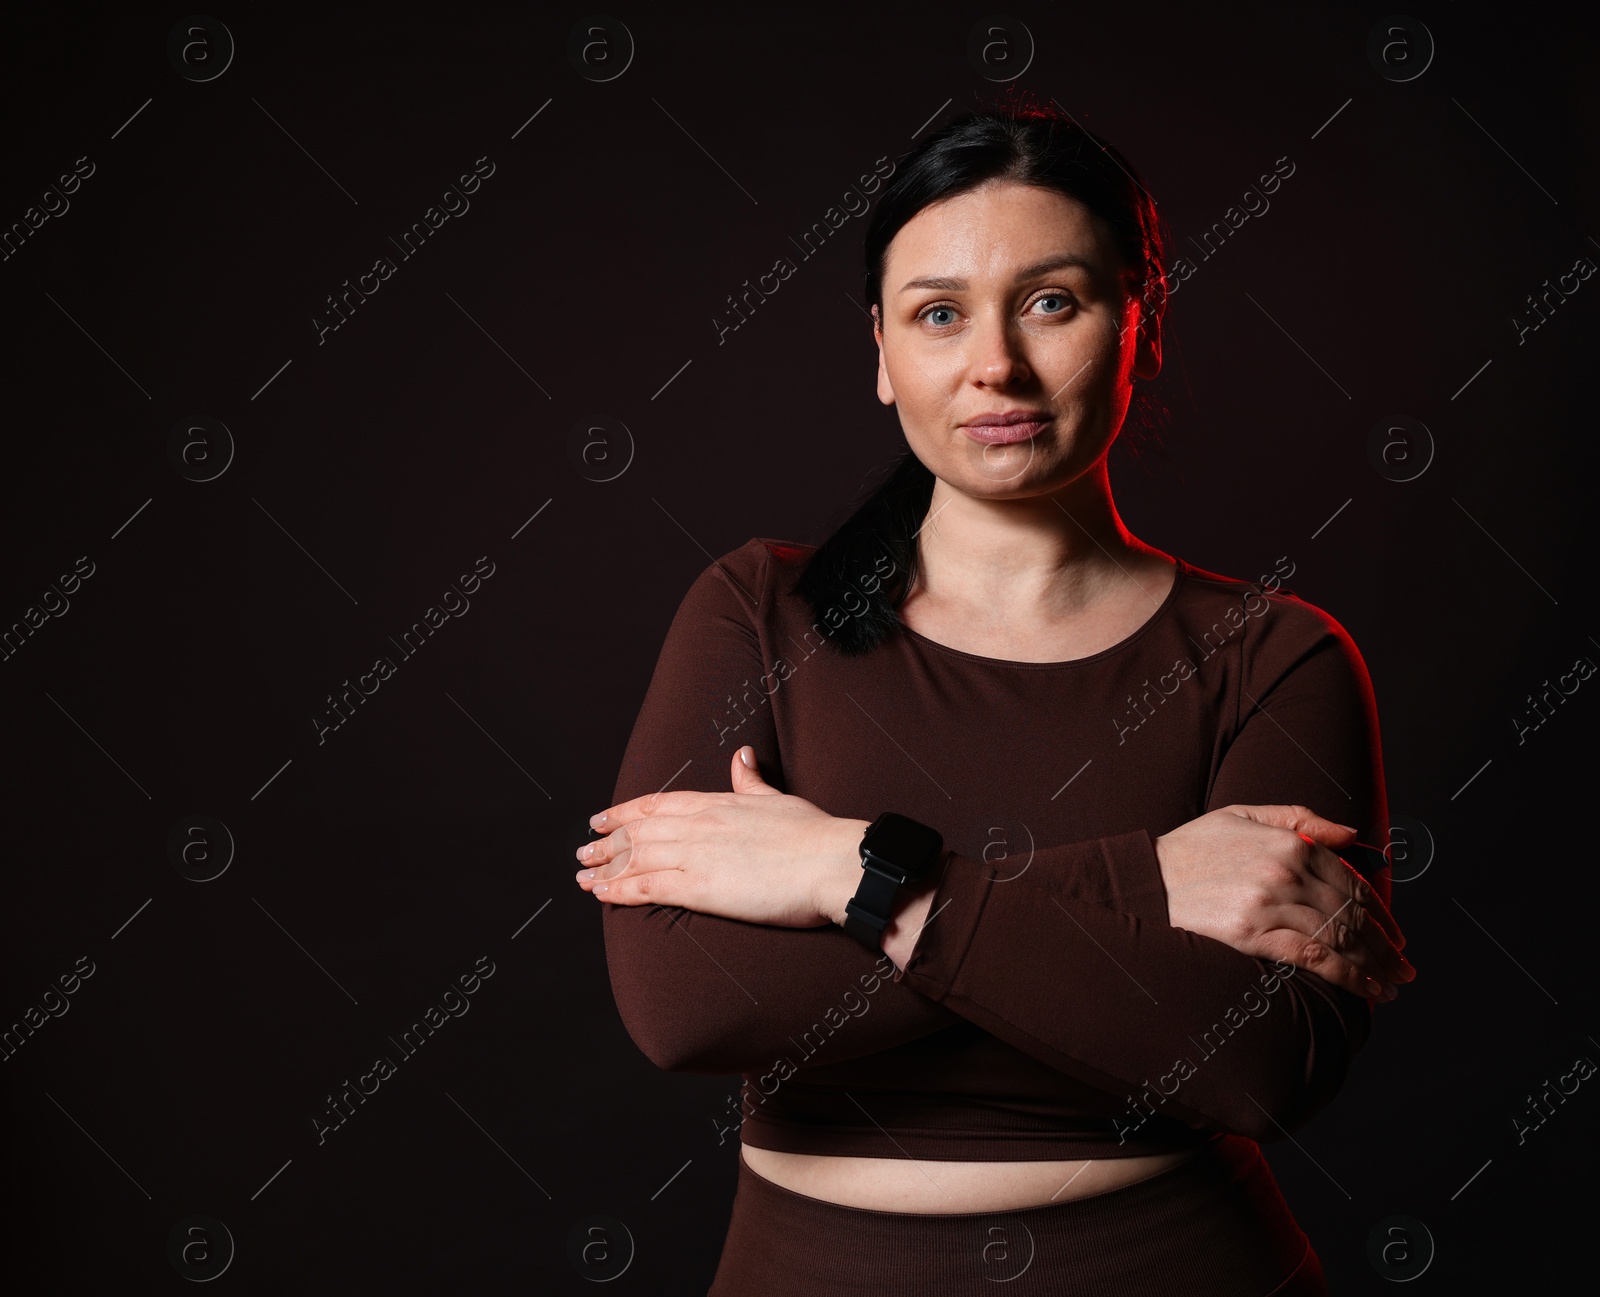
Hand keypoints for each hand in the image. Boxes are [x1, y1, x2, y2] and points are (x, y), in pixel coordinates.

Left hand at [575, 746, 870, 927]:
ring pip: (637, 857)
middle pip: (639, 831)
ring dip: (605, 866)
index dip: (626, 812)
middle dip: (607, 842)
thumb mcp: (777, 798)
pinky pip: (647, 887)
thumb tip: (741, 755)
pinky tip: (601, 894)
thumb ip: (751, 781)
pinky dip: (620, 889)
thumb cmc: (814, 835)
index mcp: (717, 802)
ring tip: (583, 874)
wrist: (831, 862)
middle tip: (583, 851)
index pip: (658, 805)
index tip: (604, 818)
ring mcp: (696, 854)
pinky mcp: (699, 887)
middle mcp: (699, 825)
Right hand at [1154, 804, 1416, 1001]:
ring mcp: (1271, 904)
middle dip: (1385, 945)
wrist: (1144, 880)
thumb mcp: (1243, 815)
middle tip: (1404, 967)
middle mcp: (1287, 872)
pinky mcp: (1253, 936)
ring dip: (1374, 965)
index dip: (1381, 913)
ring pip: (1340, 937)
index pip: (1353, 882)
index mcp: (1291, 842)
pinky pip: (1315, 957)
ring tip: (1391, 984)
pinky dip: (1347, 975)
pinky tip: (1365, 988)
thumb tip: (1352, 835)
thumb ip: (1301, 818)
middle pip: (1353, 913)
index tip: (1395, 936)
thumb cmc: (1191, 850)